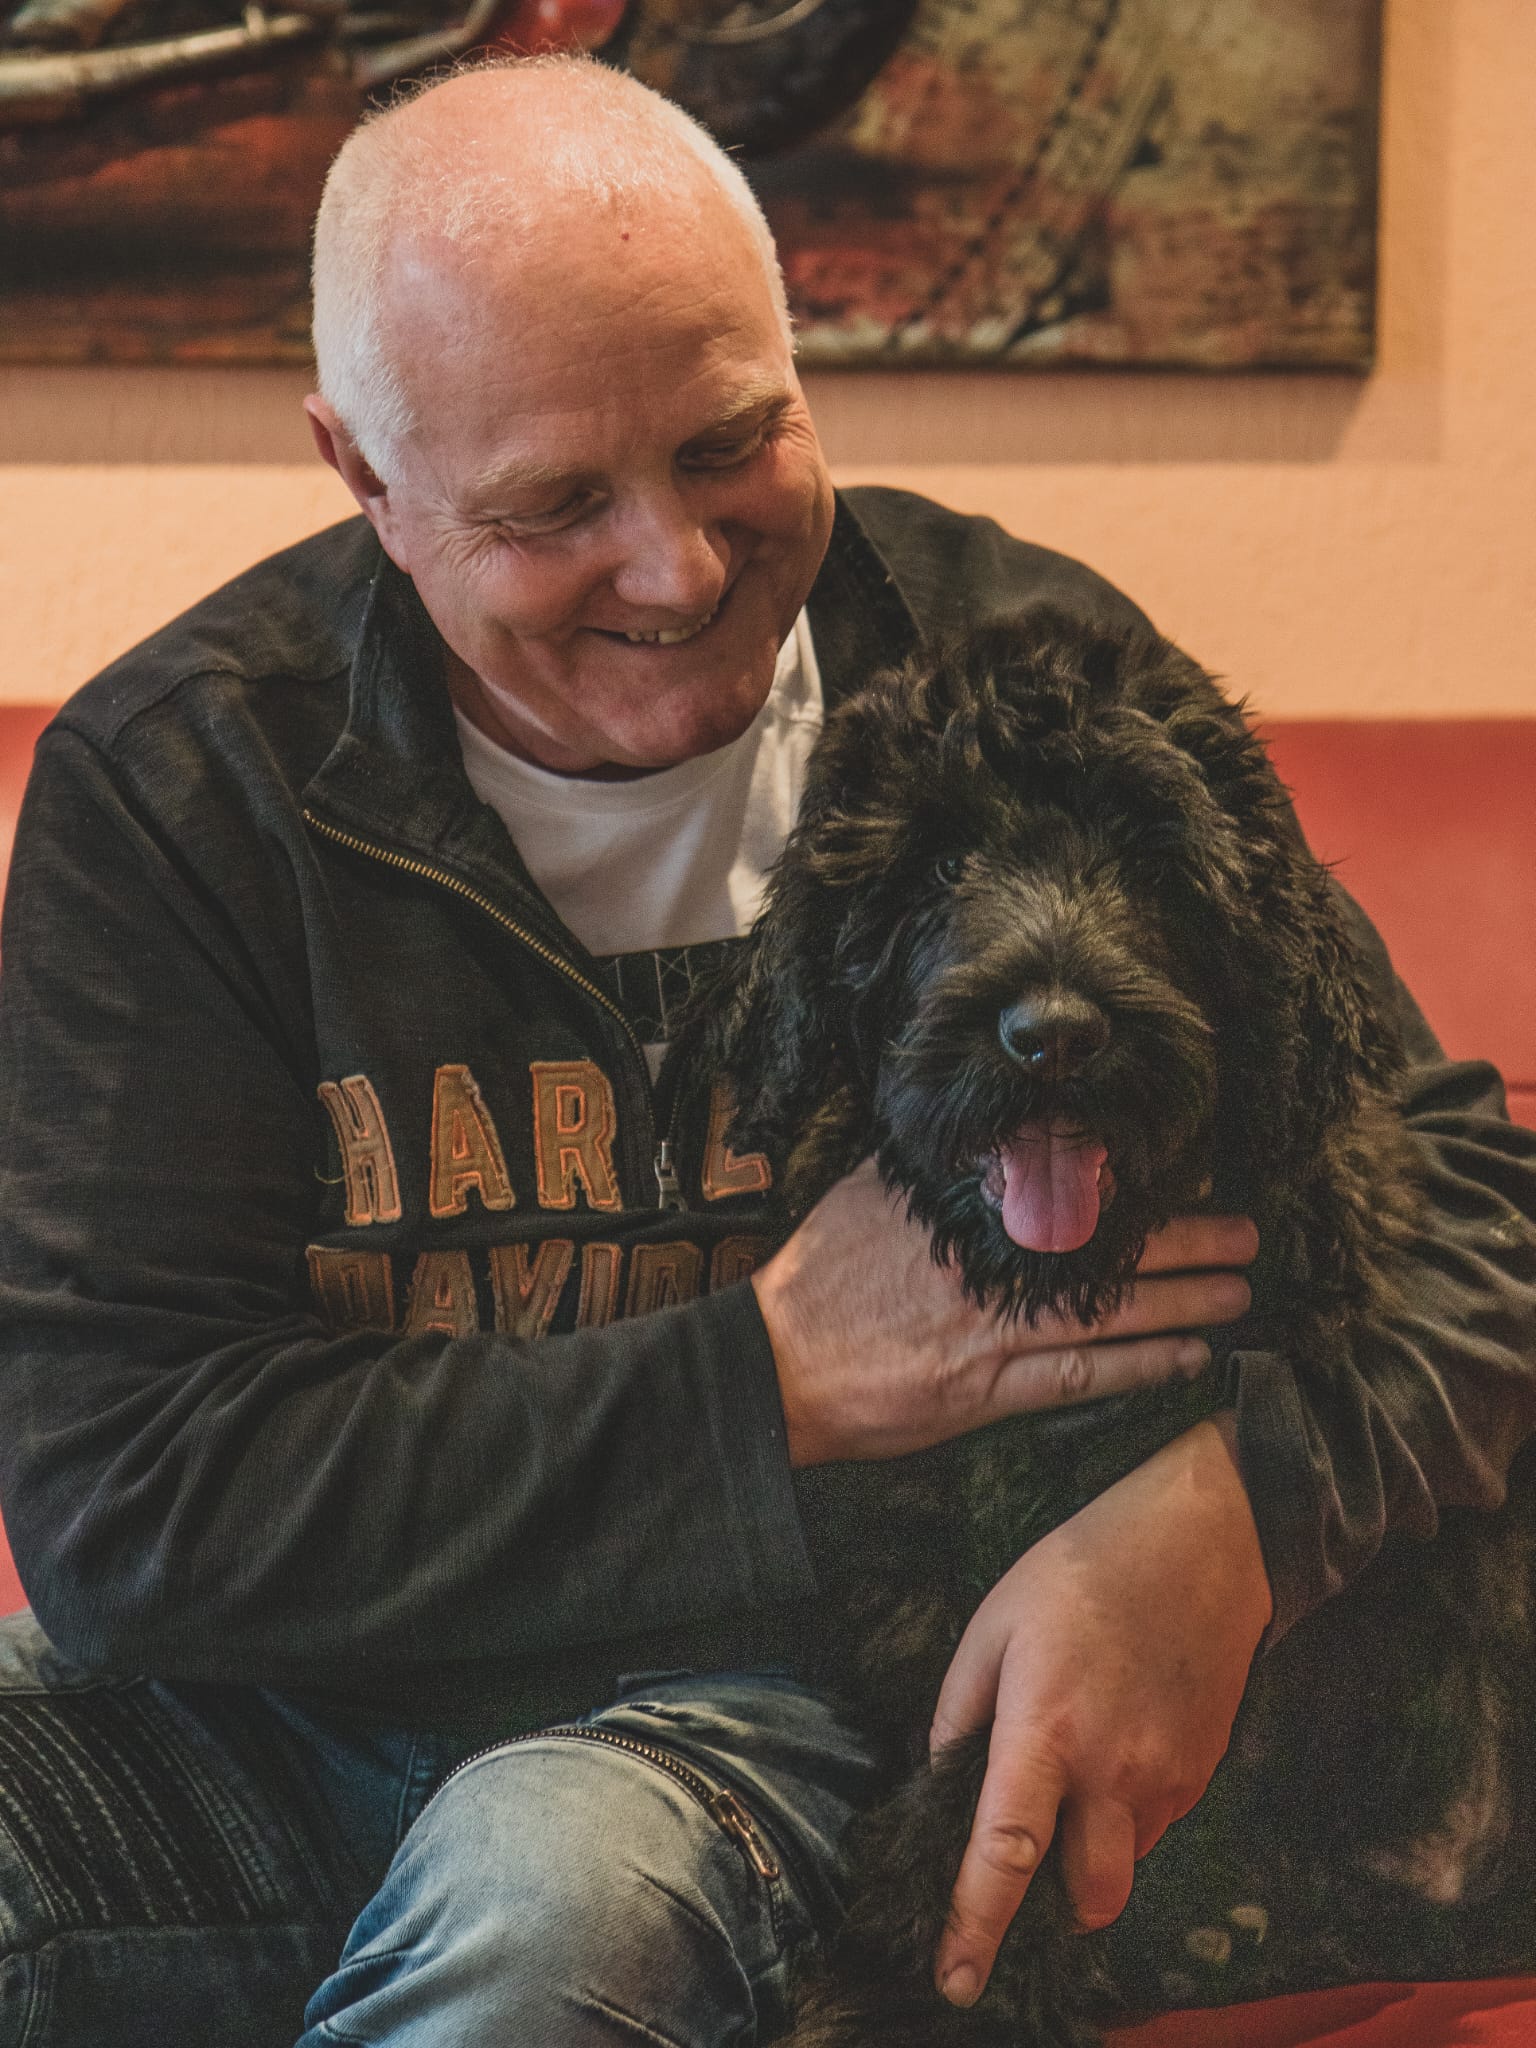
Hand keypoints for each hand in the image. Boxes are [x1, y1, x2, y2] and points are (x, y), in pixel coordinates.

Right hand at [751, 1159, 1256, 1467]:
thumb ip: (926, 1166)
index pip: (1058, 1188)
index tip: (1181, 1169)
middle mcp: (984, 1269)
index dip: (1128, 1183)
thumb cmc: (818, 1279)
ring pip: (1107, 1315)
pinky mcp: (986, 1392)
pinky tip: (1188, 1357)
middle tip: (1245, 1232)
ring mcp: (990, 1334)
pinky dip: (1138, 1368)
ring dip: (1181, 1302)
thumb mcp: (865, 1196)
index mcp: (956, 1213)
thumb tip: (978, 1133)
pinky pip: (1080, 1379)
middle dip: (1183, 1240)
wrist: (775, 1367)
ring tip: (1238, 1291)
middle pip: (1104, 1250)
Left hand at [929, 1415, 1272, 2008]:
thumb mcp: (994, 1624)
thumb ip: (960, 1711)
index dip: (976, 1925)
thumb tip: (939, 1779)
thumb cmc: (1081, 1572)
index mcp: (1045, 1732)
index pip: (1004, 1854)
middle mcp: (1112, 1771)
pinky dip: (1130, 1813)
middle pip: (1086, 1897)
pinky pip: (1159, 1824)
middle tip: (1031, 1865)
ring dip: (1094, 1850)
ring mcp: (1168, 1776)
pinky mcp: (1204, 1768)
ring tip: (1076, 1775)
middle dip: (1055, 1905)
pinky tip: (1117, 1746)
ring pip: (1126, 1862)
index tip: (957, 1980)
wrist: (1201, 1543)